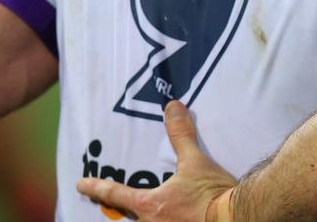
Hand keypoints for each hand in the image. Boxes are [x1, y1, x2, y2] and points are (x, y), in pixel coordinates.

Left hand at [76, 101, 236, 220]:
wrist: (236, 216)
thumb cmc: (211, 192)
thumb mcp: (196, 161)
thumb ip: (181, 136)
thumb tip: (172, 107)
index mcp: (149, 205)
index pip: (115, 194)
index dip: (95, 187)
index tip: (80, 184)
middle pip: (126, 219)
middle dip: (119, 214)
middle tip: (114, 208)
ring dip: (141, 219)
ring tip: (149, 214)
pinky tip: (172, 220)